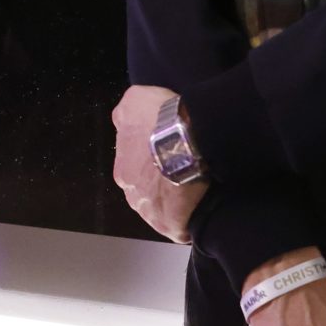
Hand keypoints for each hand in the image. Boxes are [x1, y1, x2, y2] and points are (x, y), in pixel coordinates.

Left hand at [110, 84, 205, 241]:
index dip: (154, 157)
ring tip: (198, 188)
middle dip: (162, 180)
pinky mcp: (167, 225)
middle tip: (187, 169)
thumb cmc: (164, 119)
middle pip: (146, 186)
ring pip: (160, 206)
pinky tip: (202, 206)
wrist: (186, 144)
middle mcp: (129, 186)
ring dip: (175, 199)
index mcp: (123, 161)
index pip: (136, 163)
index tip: (172, 152)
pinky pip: (178, 226)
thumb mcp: (137, 99)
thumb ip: (129, 110)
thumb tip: (128, 116)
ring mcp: (146, 209)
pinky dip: (188, 219)